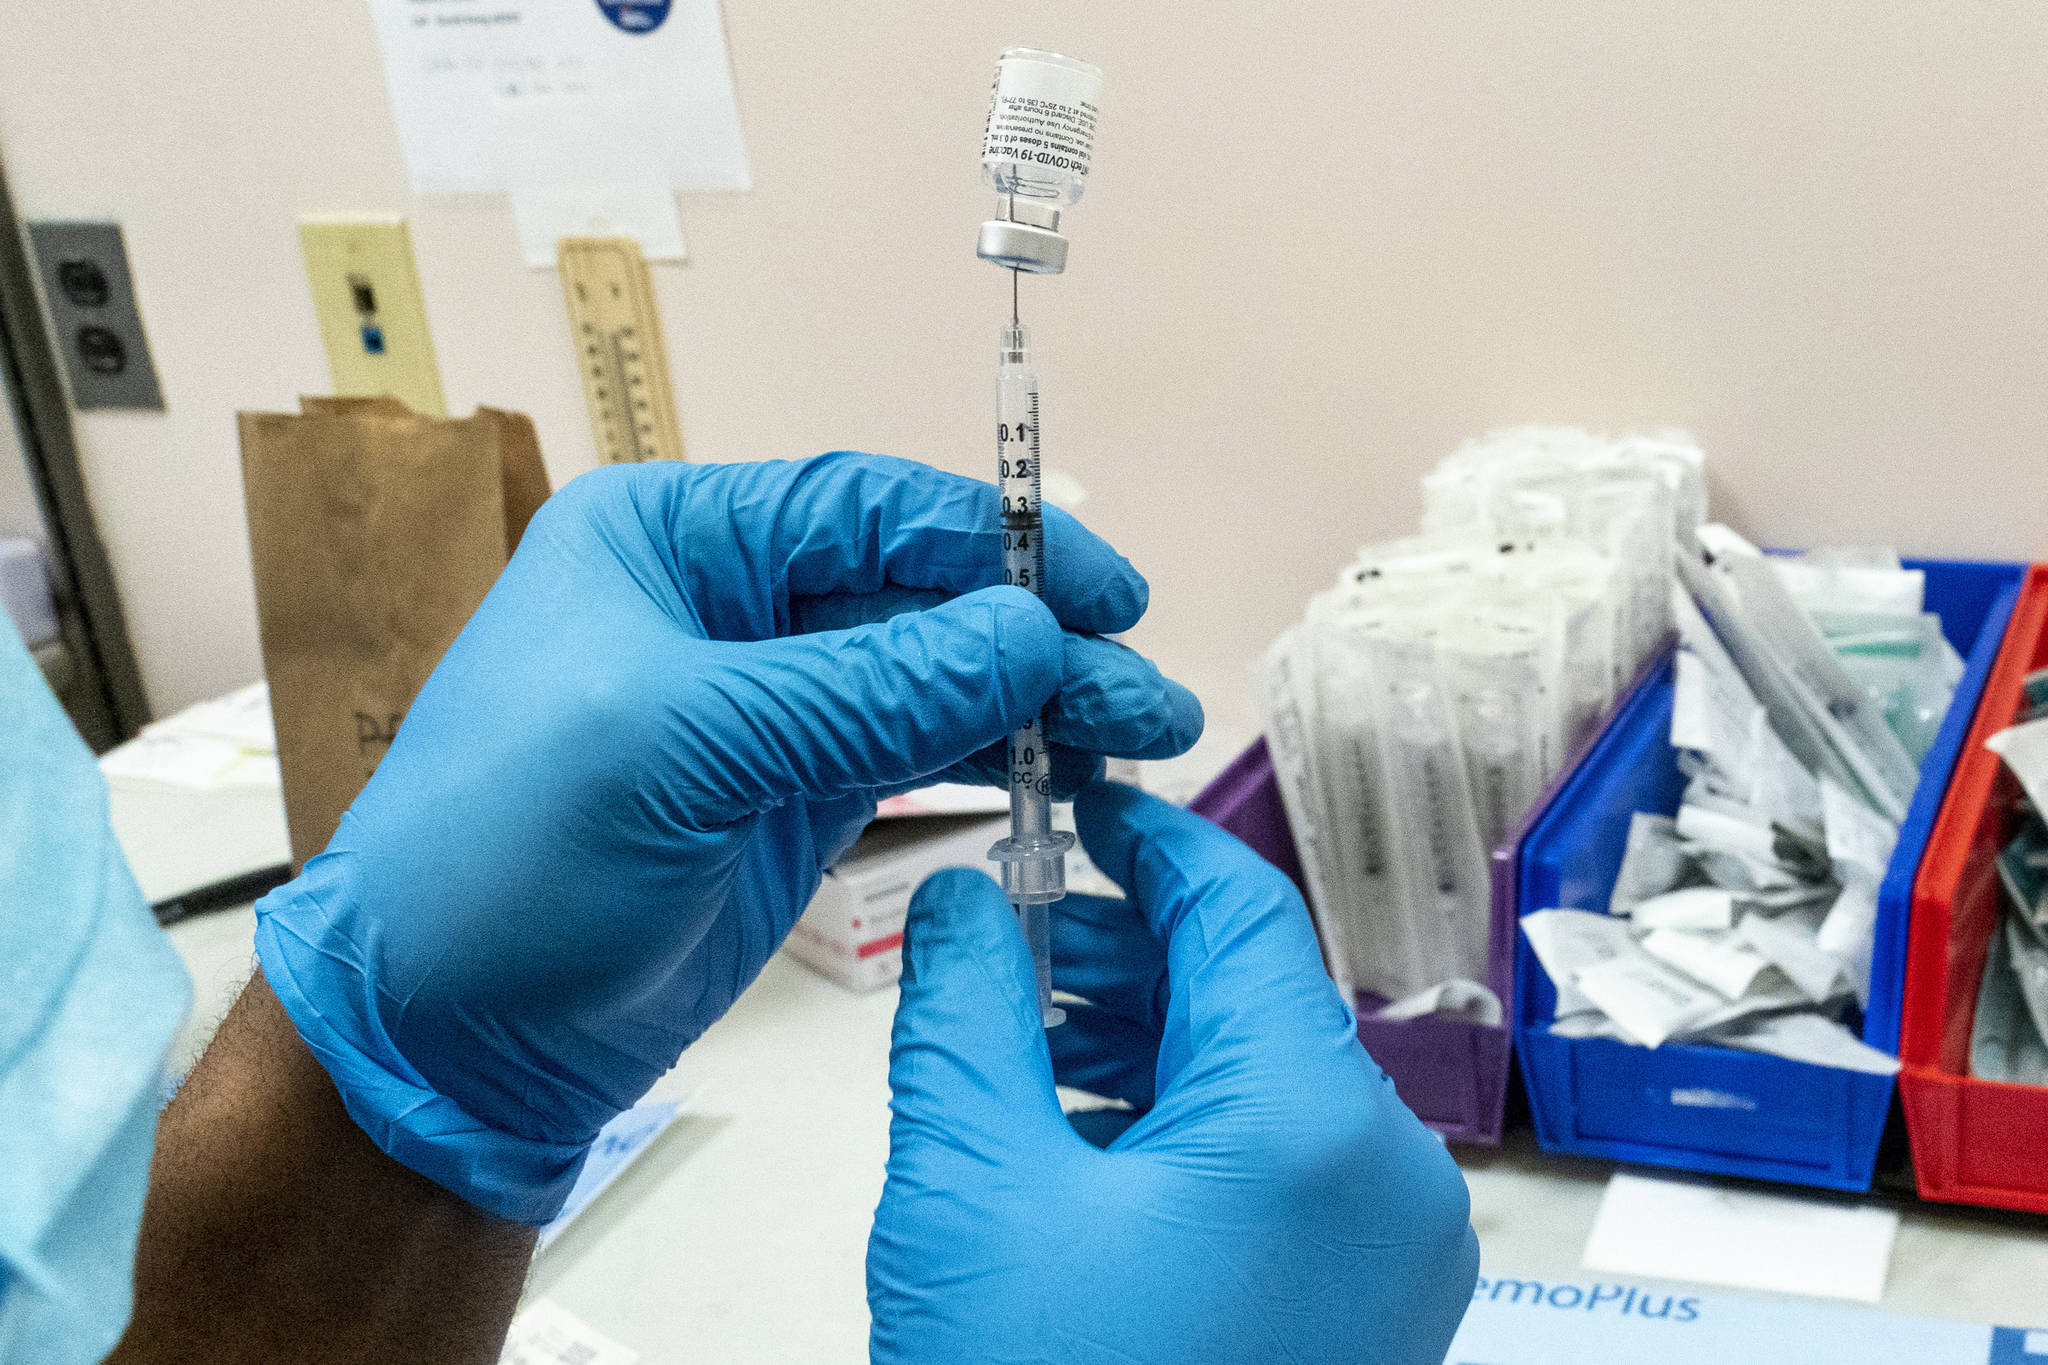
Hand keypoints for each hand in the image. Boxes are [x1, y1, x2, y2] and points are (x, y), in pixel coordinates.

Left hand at [254, 454, 1201, 1222]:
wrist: (445, 1039)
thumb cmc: (511, 860)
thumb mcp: (679, 748)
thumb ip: (864, 690)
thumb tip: (1031, 635)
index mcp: (675, 540)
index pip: (865, 509)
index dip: (995, 542)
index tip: (1105, 593)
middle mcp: (728, 604)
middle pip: (918, 591)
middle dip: (1036, 636)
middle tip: (1143, 696)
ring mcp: (769, 705)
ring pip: (933, 675)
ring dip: (1036, 701)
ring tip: (1141, 738)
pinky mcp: (796, 795)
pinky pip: (918, 752)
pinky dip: (995, 758)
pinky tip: (1069, 773)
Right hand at [869, 782, 1477, 1364]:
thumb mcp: (970, 1191)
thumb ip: (962, 1008)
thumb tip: (964, 897)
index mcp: (1307, 1121)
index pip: (1240, 909)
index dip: (1147, 838)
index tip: (1070, 797)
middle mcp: (1387, 1175)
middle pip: (1255, 994)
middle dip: (1127, 952)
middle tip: (1006, 936)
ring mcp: (1393, 1254)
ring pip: (1267, 1081)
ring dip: (1148, 1038)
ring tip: (1021, 1037)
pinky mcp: (1368, 1311)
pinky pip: (1282, 1167)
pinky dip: (1185, 1126)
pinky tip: (1078, 1138)